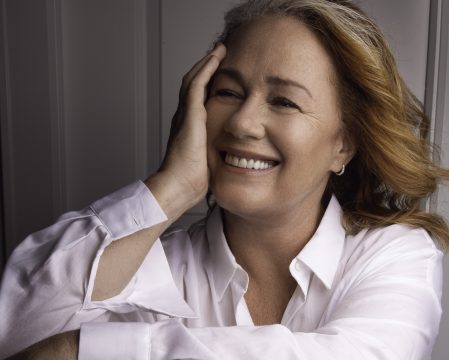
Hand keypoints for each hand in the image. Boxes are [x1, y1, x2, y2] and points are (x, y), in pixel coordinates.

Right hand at [146, 43, 226, 213]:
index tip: (220, 75)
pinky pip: (197, 84)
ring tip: (219, 50)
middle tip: (219, 54)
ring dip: (206, 63)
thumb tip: (235, 161)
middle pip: (193, 84)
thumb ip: (217, 155)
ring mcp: (184, 114)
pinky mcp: (188, 115)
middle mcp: (183, 117)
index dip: (207, 85)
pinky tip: (216, 57)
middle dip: (205, 69)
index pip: (197, 100)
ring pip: (193, 79)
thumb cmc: (193, 182)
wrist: (178, 185)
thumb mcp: (209, 163)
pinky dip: (206, 68)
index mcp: (187, 128)